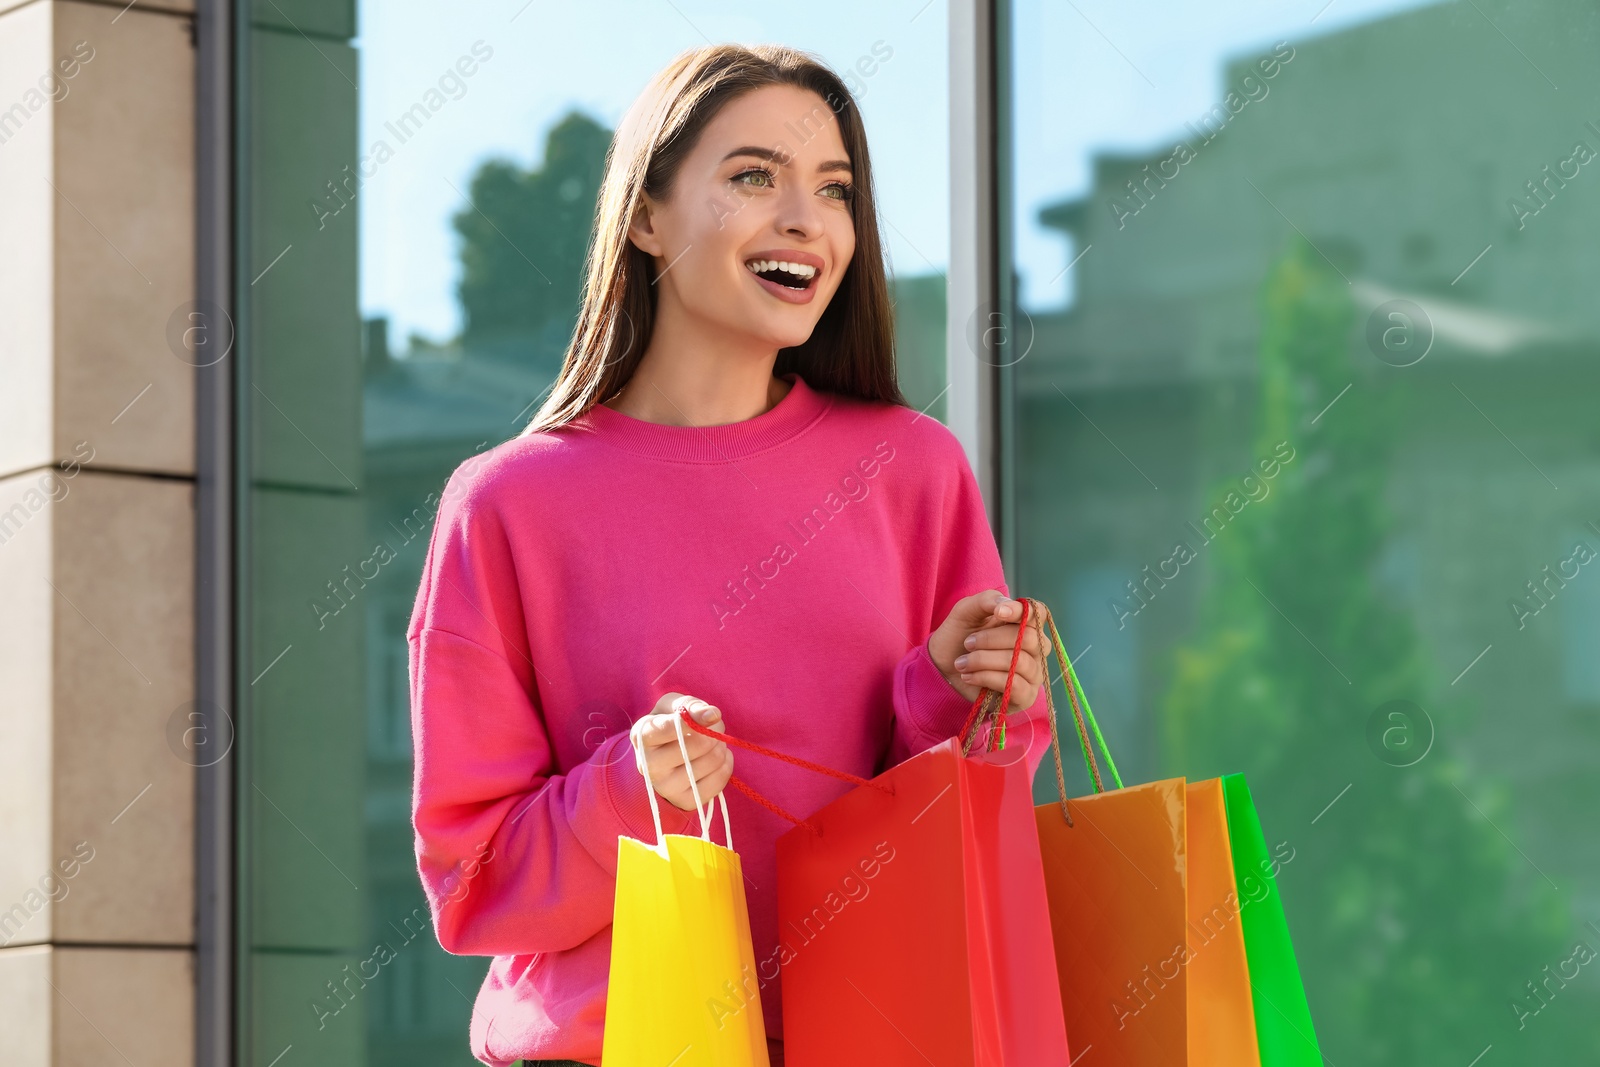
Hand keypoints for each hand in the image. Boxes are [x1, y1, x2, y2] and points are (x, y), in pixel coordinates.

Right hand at [630, 693, 732, 811]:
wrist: (661, 761)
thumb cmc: (669, 726)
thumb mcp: (673, 707)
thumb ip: (690, 705)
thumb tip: (712, 715)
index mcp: (642, 737)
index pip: (670, 728)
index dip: (696, 720)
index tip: (713, 715)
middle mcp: (648, 766)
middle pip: (698, 745)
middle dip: (713, 732)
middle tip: (712, 729)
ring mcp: (665, 788)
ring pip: (712, 761)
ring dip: (721, 747)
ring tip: (713, 744)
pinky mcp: (684, 802)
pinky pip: (720, 780)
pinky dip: (725, 764)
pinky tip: (716, 759)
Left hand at [927, 590, 1045, 711]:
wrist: (942, 666)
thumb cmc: (959, 636)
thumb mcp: (967, 611)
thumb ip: (987, 600)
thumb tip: (1007, 605)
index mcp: (1025, 624)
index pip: (1039, 613)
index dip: (1022, 612)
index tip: (998, 612)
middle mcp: (1035, 649)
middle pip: (1029, 639)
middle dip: (991, 640)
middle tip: (968, 643)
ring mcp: (1033, 673)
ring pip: (1020, 663)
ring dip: (983, 660)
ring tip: (962, 663)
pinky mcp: (1025, 696)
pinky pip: (1016, 685)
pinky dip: (987, 678)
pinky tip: (969, 676)